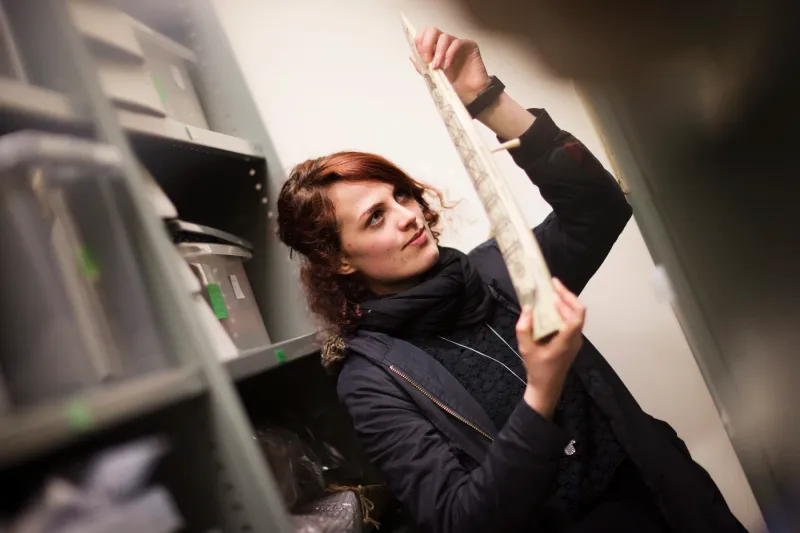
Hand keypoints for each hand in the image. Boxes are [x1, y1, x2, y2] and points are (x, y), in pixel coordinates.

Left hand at [412, 27, 491, 104]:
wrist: (468, 94)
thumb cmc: (453, 85)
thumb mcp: (432, 76)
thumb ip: (422, 66)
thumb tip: (412, 56)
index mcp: (436, 48)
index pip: (425, 34)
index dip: (420, 40)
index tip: (420, 54)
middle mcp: (446, 44)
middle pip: (433, 30)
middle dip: (427, 44)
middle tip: (427, 59)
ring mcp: (457, 44)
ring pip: (444, 37)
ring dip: (438, 52)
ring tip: (437, 67)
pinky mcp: (469, 46)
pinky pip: (457, 43)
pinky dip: (450, 54)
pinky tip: (448, 65)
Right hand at [516, 278, 585, 417]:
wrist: (547, 386)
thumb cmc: (537, 369)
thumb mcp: (525, 349)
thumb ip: (524, 328)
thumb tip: (527, 308)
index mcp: (565, 342)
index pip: (575, 319)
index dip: (567, 303)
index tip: (554, 293)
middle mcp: (575, 339)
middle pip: (578, 312)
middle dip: (566, 296)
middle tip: (552, 283)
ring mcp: (576, 340)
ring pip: (577, 315)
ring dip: (566, 302)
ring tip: (552, 291)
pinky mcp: (572, 340)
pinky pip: (572, 321)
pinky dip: (564, 310)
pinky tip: (552, 305)